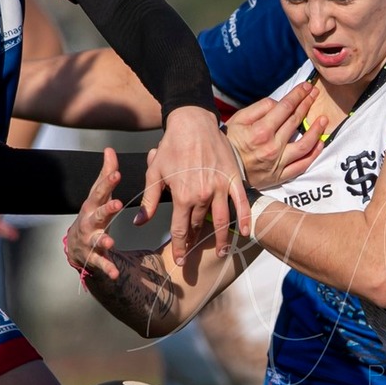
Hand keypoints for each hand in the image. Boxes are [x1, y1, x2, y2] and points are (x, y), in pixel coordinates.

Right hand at [66, 148, 126, 281]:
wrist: (76, 246)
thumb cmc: (92, 215)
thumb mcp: (98, 195)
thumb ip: (105, 173)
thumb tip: (109, 149)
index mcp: (93, 205)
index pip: (100, 191)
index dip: (108, 181)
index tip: (117, 172)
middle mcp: (88, 221)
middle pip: (97, 213)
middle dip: (107, 208)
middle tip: (118, 204)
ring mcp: (89, 240)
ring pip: (95, 239)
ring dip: (102, 240)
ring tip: (110, 241)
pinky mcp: (93, 257)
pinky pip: (100, 263)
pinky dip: (107, 268)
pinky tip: (115, 274)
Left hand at [142, 105, 247, 254]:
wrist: (192, 123)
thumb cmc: (171, 147)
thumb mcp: (155, 173)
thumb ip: (149, 200)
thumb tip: (138, 223)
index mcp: (182, 196)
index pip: (181, 230)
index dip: (180, 247)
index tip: (181, 260)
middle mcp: (202, 195)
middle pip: (201, 226)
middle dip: (197, 242)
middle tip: (196, 254)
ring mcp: (220, 188)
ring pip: (222, 220)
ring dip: (222, 239)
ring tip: (223, 252)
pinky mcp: (233, 178)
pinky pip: (241, 203)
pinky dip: (245, 219)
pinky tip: (246, 233)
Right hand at [226, 82, 322, 189]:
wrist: (222, 171)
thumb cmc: (229, 143)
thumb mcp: (238, 120)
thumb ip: (259, 108)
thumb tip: (278, 104)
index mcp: (261, 131)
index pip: (286, 107)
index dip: (298, 95)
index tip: (307, 87)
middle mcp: (272, 146)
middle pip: (296, 121)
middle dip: (307, 104)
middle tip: (315, 94)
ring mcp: (278, 163)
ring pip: (305, 145)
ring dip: (317, 130)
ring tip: (324, 119)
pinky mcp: (280, 176)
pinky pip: (302, 165)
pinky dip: (313, 154)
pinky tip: (320, 143)